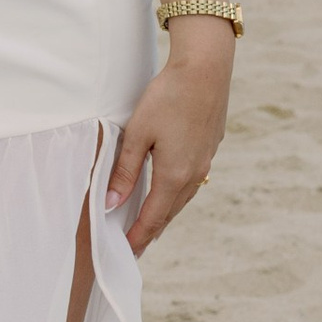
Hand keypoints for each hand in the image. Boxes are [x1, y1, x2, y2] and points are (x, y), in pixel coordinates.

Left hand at [105, 27, 230, 255]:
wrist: (206, 69)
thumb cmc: (168, 97)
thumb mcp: (138, 133)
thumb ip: (124, 171)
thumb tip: (111, 204)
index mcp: (174, 175)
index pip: (152, 218)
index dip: (138, 237)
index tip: (125, 253)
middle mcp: (194, 175)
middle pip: (169, 213)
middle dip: (151, 232)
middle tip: (135, 247)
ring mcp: (205, 162)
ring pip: (182, 199)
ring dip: (165, 214)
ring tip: (150, 226)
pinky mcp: (210, 148)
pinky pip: (191, 183)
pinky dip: (176, 196)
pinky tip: (169, 192)